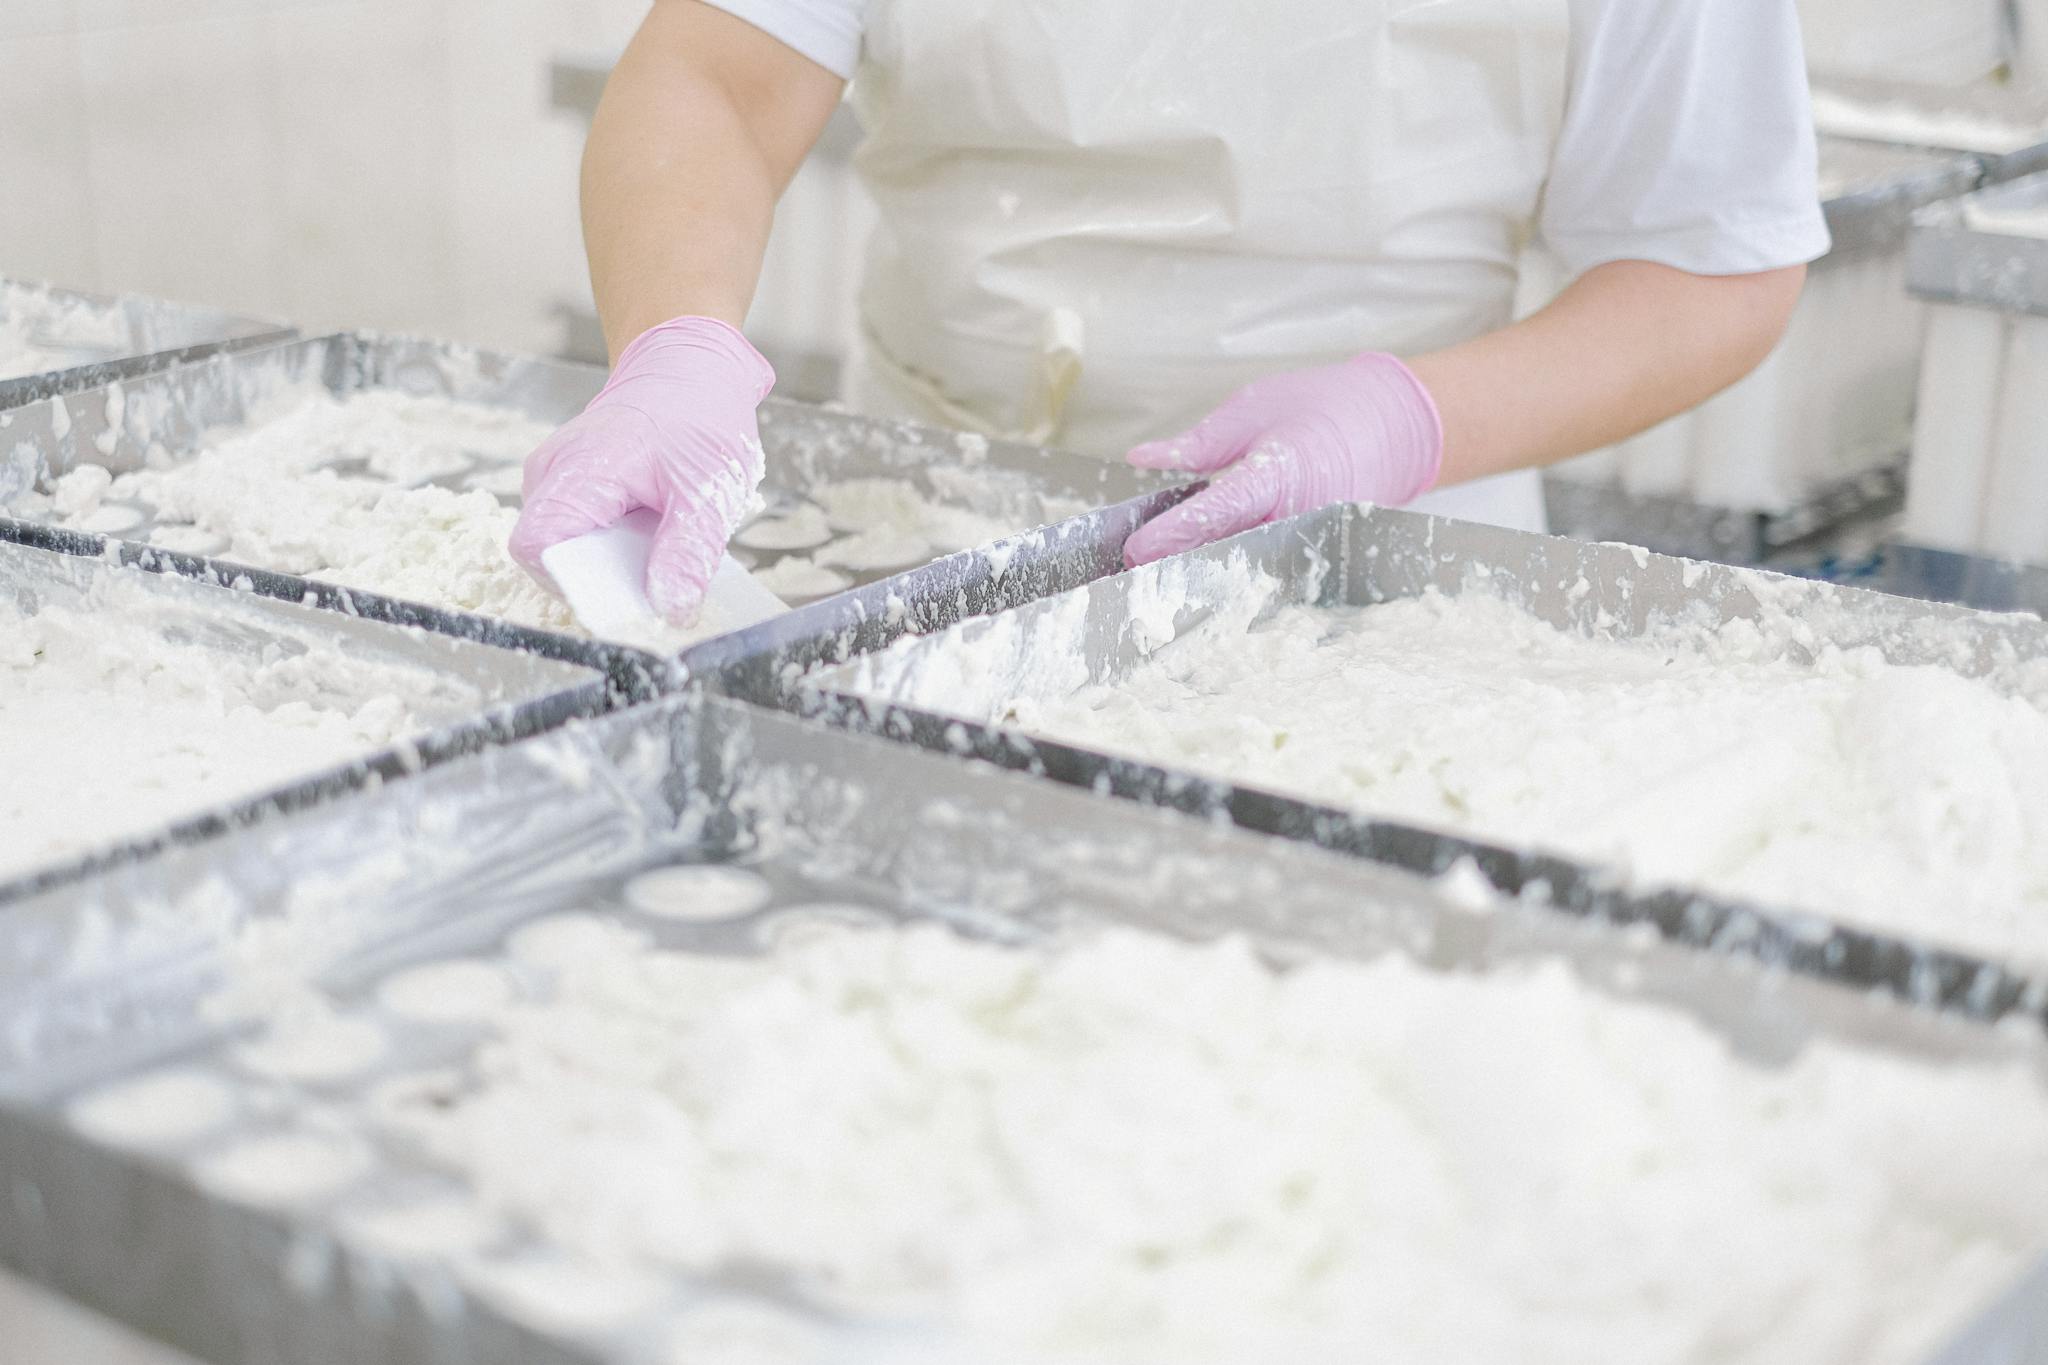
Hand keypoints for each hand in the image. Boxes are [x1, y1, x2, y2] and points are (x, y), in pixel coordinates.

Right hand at [509, 316, 774, 623]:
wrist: (689, 368)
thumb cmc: (698, 418)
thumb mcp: (709, 492)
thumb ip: (687, 555)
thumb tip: (668, 611)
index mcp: (579, 469)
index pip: (536, 547)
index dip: (574, 585)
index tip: (624, 597)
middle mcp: (552, 471)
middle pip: (548, 554)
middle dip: (598, 578)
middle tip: (653, 577)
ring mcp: (554, 475)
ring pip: (561, 545)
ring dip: (605, 560)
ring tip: (655, 542)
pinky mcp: (565, 482)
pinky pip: (573, 529)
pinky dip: (608, 543)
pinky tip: (646, 530)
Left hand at [1121, 352, 1442, 567]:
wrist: (1396, 426)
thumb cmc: (1325, 407)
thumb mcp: (1252, 409)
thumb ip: (1197, 443)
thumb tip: (1142, 457)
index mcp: (1278, 475)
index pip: (1216, 513)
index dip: (1172, 535)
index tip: (1134, 549)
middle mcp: (1294, 517)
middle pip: (1223, 552)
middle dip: (1176, 564)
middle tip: (1125, 575)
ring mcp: (1307, 541)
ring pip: (1243, 567)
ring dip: (1198, 574)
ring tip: (1149, 582)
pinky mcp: (1312, 552)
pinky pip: (1264, 567)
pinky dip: (1228, 572)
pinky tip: (1191, 575)